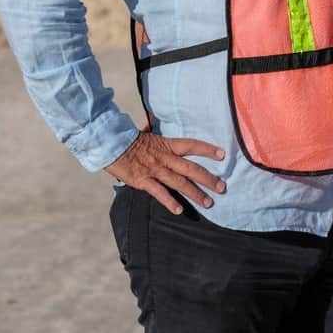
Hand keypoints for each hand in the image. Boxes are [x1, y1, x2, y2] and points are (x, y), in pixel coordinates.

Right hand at [105, 131, 226, 214]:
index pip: (192, 145)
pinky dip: (169, 202)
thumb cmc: (127, 139)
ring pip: (180, 183)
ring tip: (208, 203)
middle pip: (192, 169)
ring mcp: (155, 170)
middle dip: (208, 179)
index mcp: (167, 145)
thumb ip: (153, 131)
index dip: (208, 150)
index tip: (223, 155)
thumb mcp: (146, 133)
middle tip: (222, 187)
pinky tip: (179, 210)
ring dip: (195, 193)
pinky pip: (159, 193)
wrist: (110, 144)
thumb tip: (153, 122)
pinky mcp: (143, 181)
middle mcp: (165, 158)